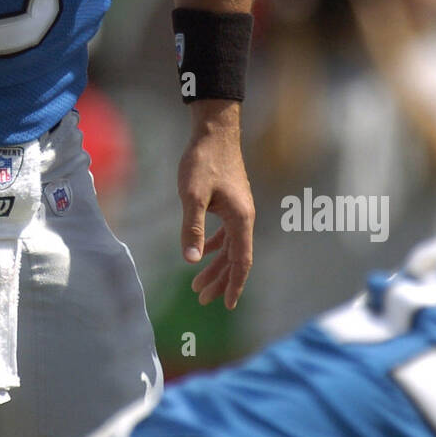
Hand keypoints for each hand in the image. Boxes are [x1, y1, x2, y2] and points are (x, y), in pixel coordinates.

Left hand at [176, 106, 254, 309]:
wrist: (215, 131)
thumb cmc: (203, 161)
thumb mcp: (192, 195)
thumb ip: (192, 228)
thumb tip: (190, 260)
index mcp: (241, 219)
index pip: (241, 261)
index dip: (234, 285)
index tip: (227, 305)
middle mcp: (245, 217)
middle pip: (235, 258)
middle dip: (220, 280)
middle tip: (201, 298)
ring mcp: (239, 209)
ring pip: (230, 246)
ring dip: (215, 265)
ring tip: (197, 284)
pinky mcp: (231, 202)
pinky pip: (226, 232)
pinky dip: (214, 245)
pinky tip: (200, 252)